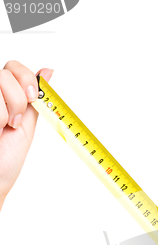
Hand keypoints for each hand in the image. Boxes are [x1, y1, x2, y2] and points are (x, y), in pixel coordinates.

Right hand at [0, 60, 52, 207]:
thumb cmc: (5, 159)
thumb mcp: (26, 125)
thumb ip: (34, 99)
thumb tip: (48, 72)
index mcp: (1, 95)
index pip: (13, 67)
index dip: (26, 79)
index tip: (32, 99)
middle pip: (7, 73)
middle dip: (19, 99)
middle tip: (16, 121)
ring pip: (0, 81)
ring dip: (8, 110)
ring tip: (3, 127)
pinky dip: (0, 116)